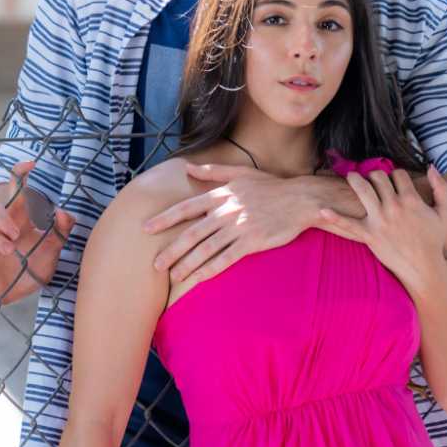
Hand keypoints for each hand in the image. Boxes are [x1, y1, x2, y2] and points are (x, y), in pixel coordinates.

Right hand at [0, 159, 74, 304]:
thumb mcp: (55, 246)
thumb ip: (62, 229)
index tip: (31, 165)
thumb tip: (61, 212)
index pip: (14, 189)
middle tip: (17, 234)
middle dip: (1, 216)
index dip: (18, 174)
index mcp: (18, 217)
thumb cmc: (40, 262)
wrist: (29, 289)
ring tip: (10, 251)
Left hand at [141, 162, 319, 288]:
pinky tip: (198, 279)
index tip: (146, 228)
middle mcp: (226, 211)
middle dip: (171, 250)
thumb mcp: (240, 173)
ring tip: (173, 276)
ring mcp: (239, 227)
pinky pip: (226, 259)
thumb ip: (212, 171)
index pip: (186, 208)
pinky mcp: (252, 242)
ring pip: (206, 248)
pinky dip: (210, 269)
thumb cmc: (270, 186)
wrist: (300, 199)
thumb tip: (187, 167)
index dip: (164, 219)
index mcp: (220, 194)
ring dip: (187, 264)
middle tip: (155, 264)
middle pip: (192, 233)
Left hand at [316, 165, 446, 289]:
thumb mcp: (445, 212)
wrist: (424, 267)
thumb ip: (441, 187)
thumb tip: (431, 166)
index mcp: (412, 200)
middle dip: (375, 174)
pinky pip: (348, 224)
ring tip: (350, 176)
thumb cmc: (434, 240)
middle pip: (379, 177)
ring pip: (363, 190)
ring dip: (354, 180)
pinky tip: (322, 210)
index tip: (393, 179)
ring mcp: (380, 220)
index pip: (398, 174)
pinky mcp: (368, 235)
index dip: (396, 174)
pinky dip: (334, 217)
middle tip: (372, 177)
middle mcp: (394, 206)